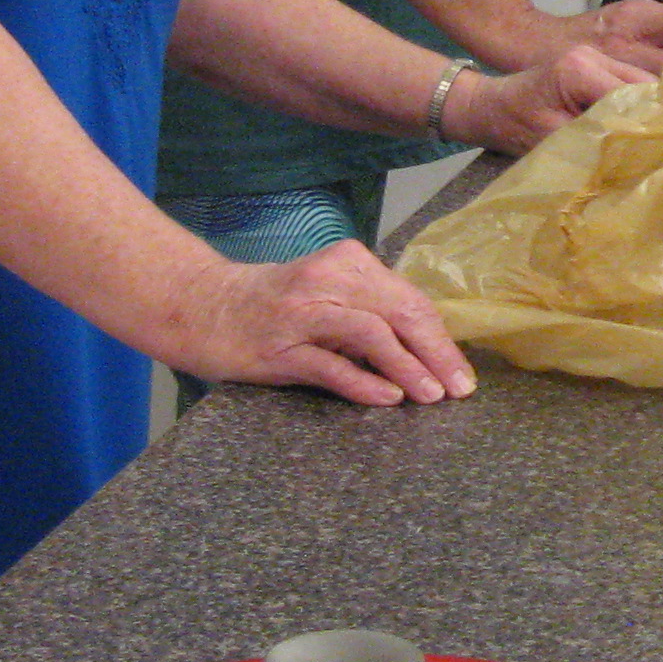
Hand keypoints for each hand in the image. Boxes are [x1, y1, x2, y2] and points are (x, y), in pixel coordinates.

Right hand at [182, 241, 472, 404]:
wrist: (201, 306)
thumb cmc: (273, 304)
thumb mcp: (328, 293)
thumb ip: (371, 310)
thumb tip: (427, 348)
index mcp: (348, 263)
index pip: (409, 300)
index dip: (440, 338)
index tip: (461, 371)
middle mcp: (328, 281)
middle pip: (398, 313)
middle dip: (435, 353)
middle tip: (459, 389)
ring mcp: (302, 312)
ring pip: (370, 334)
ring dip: (407, 366)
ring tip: (431, 395)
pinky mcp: (278, 346)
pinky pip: (330, 364)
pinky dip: (363, 382)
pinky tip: (388, 398)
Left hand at [448, 42, 650, 154]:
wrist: (489, 107)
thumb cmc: (513, 125)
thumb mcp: (552, 140)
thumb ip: (593, 141)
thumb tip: (637, 153)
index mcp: (579, 69)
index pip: (632, 94)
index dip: (653, 121)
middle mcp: (593, 54)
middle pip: (645, 84)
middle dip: (658, 115)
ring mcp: (598, 56)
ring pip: (643, 82)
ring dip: (651, 111)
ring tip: (662, 141)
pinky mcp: (600, 65)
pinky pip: (631, 84)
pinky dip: (639, 106)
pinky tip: (647, 128)